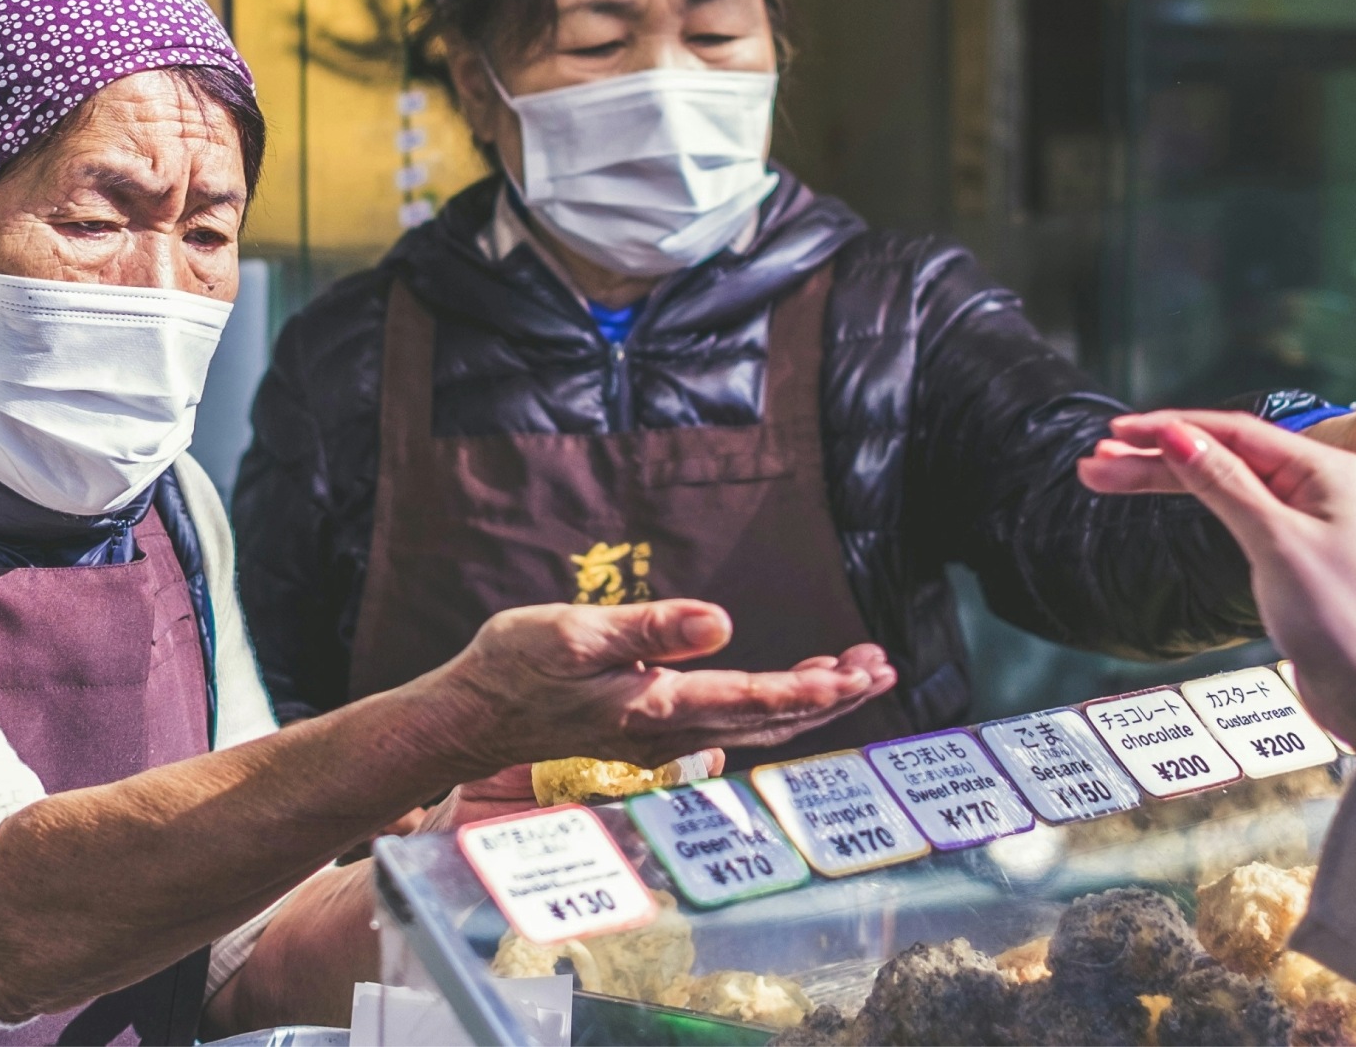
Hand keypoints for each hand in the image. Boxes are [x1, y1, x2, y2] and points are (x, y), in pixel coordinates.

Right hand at [425, 601, 893, 774]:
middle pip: (770, 720)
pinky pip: (733, 721)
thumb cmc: (516, 666)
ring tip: (859, 671)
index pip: (751, 700)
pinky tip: (795, 684)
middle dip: (832, 696)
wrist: (471, 714)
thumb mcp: (576, 632)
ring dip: (811, 701)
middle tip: (884, 668)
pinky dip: (776, 703)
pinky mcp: (653, 727)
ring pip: (756, 723)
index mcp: (657, 705)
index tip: (858, 676)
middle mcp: (670, 730)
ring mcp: (664, 734)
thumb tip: (722, 621)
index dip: (810, 690)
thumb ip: (651, 628)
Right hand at [1080, 412, 1355, 747]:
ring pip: (1220, 481)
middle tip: (1096, 464)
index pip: (1234, 430)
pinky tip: (1158, 491)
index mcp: (1325, 469)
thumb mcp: (1276, 544)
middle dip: (1155, 456)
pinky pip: (1231, 508)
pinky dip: (1191, 501)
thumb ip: (1224, 484)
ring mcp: (1302, 515)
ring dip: (1163, 478)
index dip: (1172, 428)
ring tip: (1104, 477)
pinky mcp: (1289, 547)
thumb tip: (1177, 435)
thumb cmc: (1344, 622)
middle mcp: (1315, 484)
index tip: (1119, 434)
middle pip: (1221, 453)